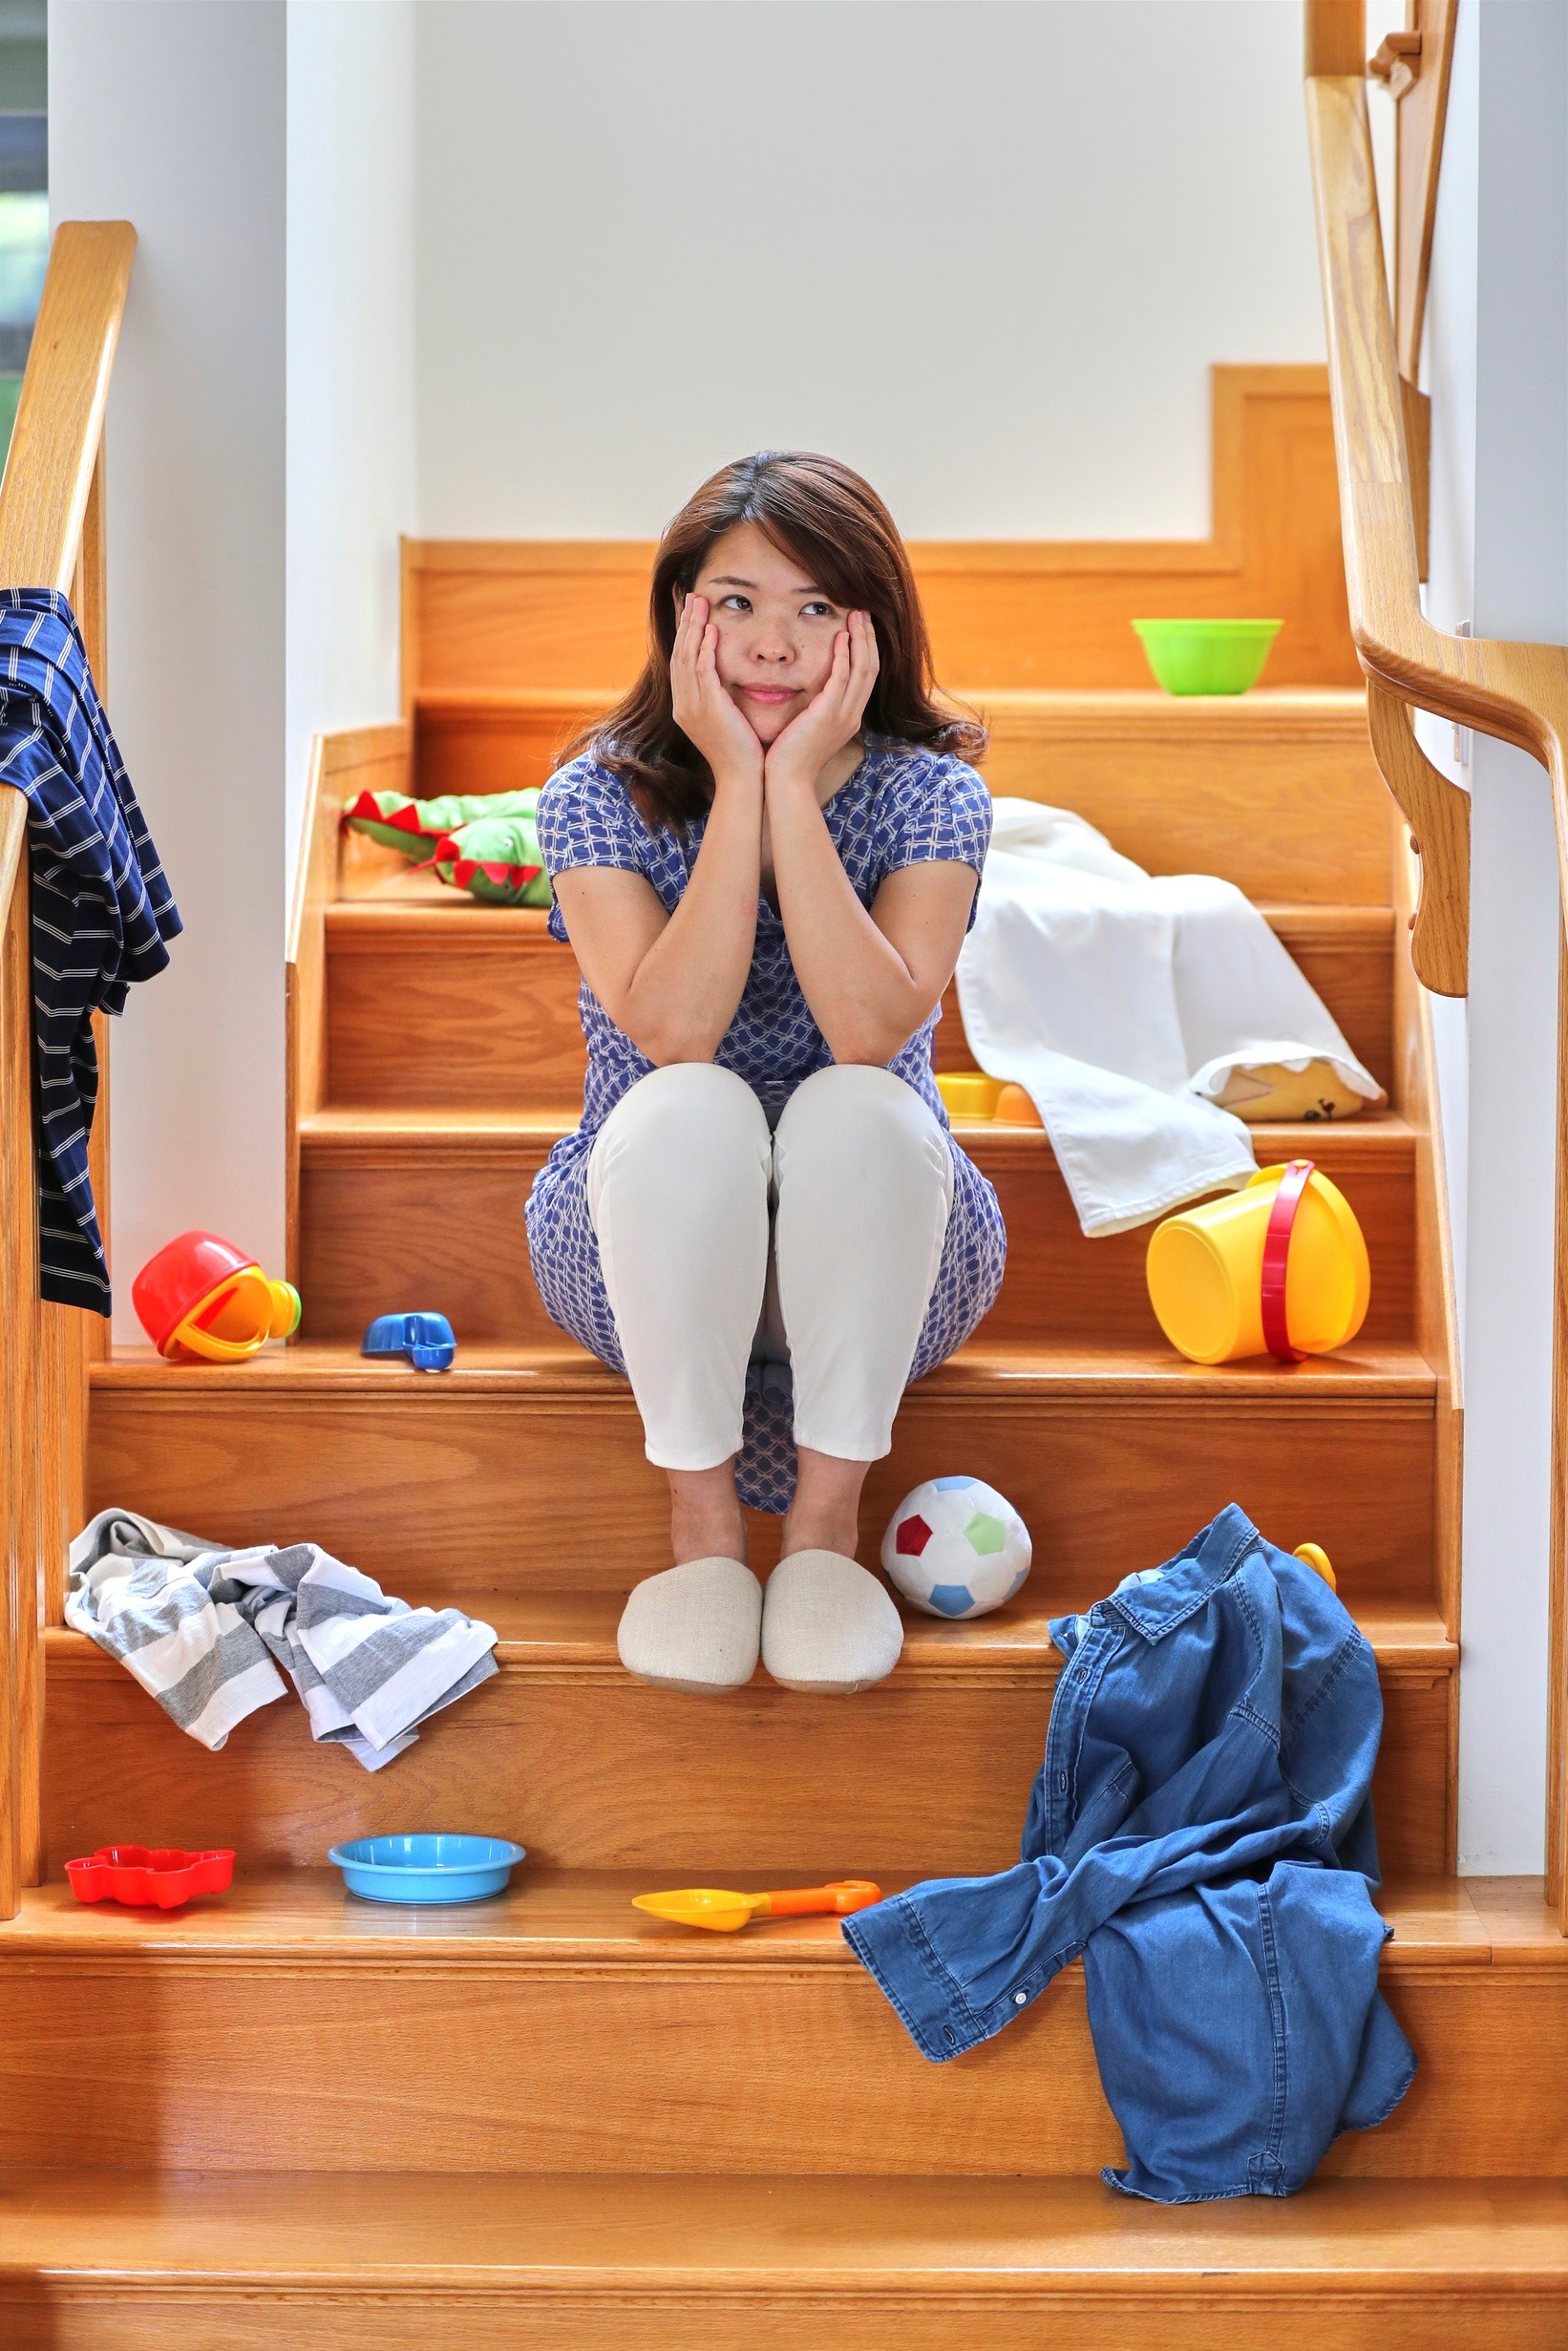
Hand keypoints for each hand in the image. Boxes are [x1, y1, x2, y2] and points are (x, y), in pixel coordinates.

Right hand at [670, 593, 763, 789]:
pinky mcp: (708, 709)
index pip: (680, 662)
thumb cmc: (742, 752)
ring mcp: (692, 707)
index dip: (683, 634)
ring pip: (687, 658)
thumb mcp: (726, 720)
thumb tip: (726, 679)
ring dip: (692, 628)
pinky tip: (710, 630)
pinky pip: (702, 672)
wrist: (743, 779)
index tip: (689, 611)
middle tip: (691, 596)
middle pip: (678, 654)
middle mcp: (682, 705)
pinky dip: (704, 649)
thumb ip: (721, 697)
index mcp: (685, 707)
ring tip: (699, 602)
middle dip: (684, 623)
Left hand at [764, 610, 879, 793]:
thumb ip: (817, 709)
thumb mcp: (810, 729)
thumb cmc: (791, 757)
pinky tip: (840, 638)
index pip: (866, 677)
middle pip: (871, 668)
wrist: (787, 781)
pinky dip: (843, 657)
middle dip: (868, 638)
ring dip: (860, 640)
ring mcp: (843, 716)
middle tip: (863, 612)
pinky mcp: (828, 715)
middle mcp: (852, 715)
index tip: (860, 627)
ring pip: (862, 670)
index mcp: (849, 718)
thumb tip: (812, 693)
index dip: (866, 649)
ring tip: (856, 615)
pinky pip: (841, 679)